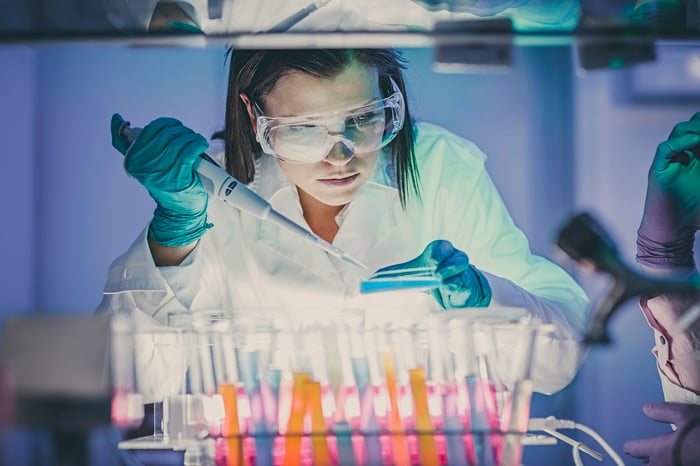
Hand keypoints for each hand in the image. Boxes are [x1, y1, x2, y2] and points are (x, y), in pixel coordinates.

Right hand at [110, 114, 210, 246]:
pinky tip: (201, 145)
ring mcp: (161, 171)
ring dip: (191, 136)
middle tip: (188, 135)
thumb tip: (116, 118)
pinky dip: (198, 144)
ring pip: (178, 141)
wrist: (178, 212)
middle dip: (181, 130)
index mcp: (133, 159)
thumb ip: (126, 143)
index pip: (150, 130)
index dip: (167, 124)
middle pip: (166, 134)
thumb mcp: (142, 165)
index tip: (176, 126)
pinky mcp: (177, 176)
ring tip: (196, 140)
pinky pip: (189, 150)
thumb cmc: (163, 184)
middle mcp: (144, 165)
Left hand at [378, 240, 491, 308]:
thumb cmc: (433, 274)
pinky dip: (456, 287)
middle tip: (436, 272)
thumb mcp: (414, 272)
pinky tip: (449, 289)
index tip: (431, 260)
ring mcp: (464, 273)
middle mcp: (454, 259)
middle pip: (456, 255)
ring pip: (463, 269)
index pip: (441, 247)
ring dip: (451, 275)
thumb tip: (374, 278)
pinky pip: (465, 285)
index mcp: (440, 252)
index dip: (438, 252)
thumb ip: (396, 274)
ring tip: (441, 281)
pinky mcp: (469, 287)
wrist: (455, 289)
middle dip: (446, 263)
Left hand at [624, 402, 699, 465]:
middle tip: (637, 457)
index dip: (629, 447)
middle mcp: (667, 464)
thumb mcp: (684, 415)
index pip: (635, 450)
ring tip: (651, 460)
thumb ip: (663, 412)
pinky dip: (667, 464)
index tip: (626, 447)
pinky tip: (672, 459)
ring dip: (653, 465)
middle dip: (641, 462)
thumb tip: (646, 409)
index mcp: (661, 449)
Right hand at [637, 113, 699, 268]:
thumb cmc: (693, 214)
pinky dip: (680, 142)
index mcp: (696, 156)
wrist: (672, 233)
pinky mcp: (658, 170)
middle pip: (692, 126)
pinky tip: (694, 142)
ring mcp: (669, 161)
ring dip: (695, 130)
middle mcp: (682, 155)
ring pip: (679, 132)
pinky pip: (666, 149)